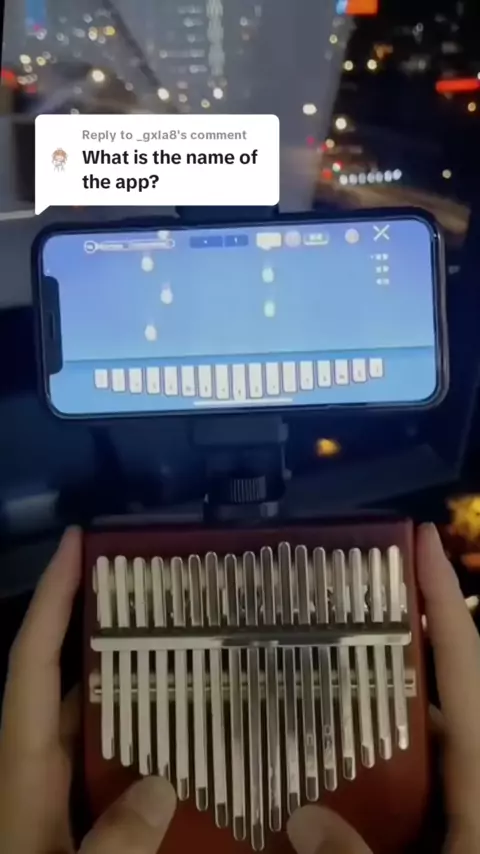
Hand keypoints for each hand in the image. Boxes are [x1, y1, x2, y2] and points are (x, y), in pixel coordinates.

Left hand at [0, 528, 175, 853]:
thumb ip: (109, 847)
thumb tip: (159, 787)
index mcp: (19, 767)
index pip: (30, 662)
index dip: (52, 599)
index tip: (78, 543)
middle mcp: (34, 767)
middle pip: (61, 676)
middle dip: (96, 623)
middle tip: (152, 586)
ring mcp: (54, 793)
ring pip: (92, 718)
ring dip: (127, 678)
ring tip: (181, 643)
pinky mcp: (76, 819)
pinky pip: (111, 761)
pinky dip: (141, 736)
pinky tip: (183, 735)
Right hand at [287, 524, 479, 853]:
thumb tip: (299, 820)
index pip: (463, 662)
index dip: (440, 596)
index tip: (416, 540)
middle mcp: (477, 778)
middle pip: (437, 694)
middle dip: (390, 651)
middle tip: (330, 618)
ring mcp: (465, 804)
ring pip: (421, 745)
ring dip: (374, 718)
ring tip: (310, 689)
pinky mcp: (454, 825)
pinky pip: (413, 785)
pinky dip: (376, 773)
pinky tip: (329, 782)